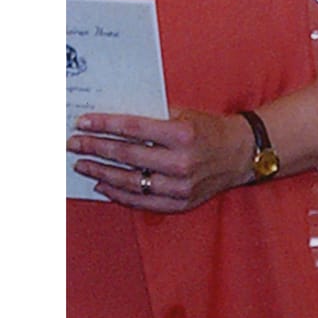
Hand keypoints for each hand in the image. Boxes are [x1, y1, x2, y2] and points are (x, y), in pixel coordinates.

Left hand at [69, 109, 256, 212]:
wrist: (243, 153)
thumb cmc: (210, 129)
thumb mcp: (185, 114)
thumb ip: (152, 117)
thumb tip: (112, 121)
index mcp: (182, 134)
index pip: (132, 129)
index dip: (104, 126)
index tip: (83, 123)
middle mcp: (181, 162)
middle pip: (126, 155)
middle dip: (95, 148)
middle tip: (74, 144)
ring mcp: (181, 186)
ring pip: (130, 182)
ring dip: (101, 172)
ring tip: (82, 165)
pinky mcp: (181, 203)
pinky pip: (143, 201)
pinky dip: (119, 194)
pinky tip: (103, 184)